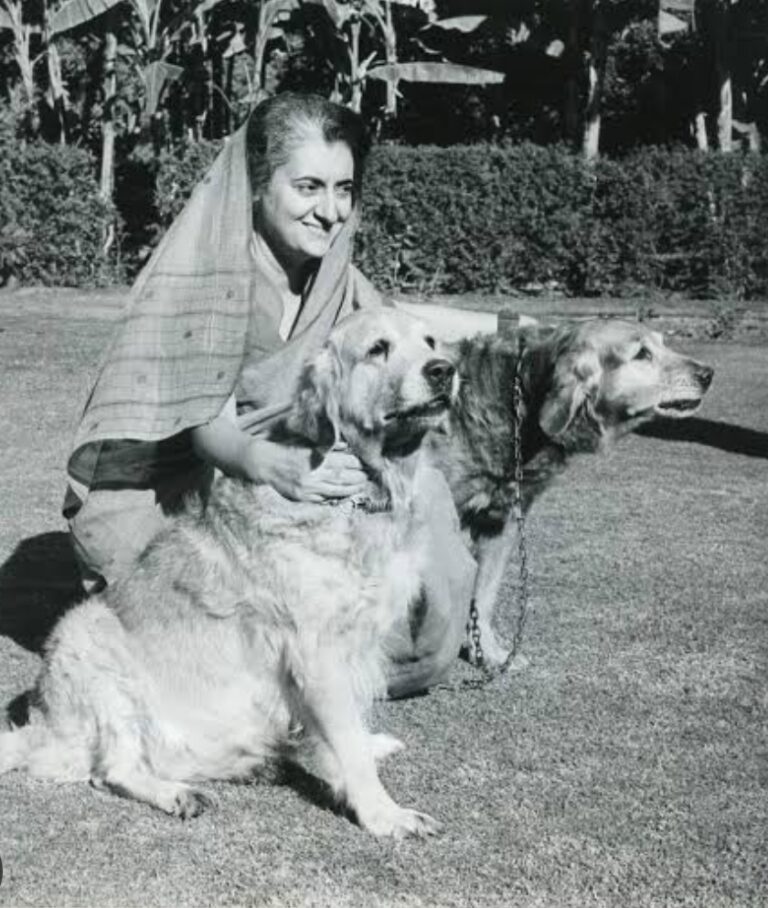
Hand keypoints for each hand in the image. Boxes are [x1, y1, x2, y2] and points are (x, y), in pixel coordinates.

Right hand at [249, 439, 368, 503]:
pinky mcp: (301, 496)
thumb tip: (346, 446)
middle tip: (367, 476)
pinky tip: (344, 495)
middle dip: (357, 477)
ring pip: (334, 490)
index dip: (356, 463)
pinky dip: (334, 497)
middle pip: (341, 476)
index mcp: (314, 457)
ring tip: (361, 486)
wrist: (264, 462)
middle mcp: (312, 472)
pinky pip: (322, 499)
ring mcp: (307, 487)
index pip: (342, 461)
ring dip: (350, 489)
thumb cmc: (285, 449)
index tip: (365, 463)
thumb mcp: (306, 442)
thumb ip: (326, 446)